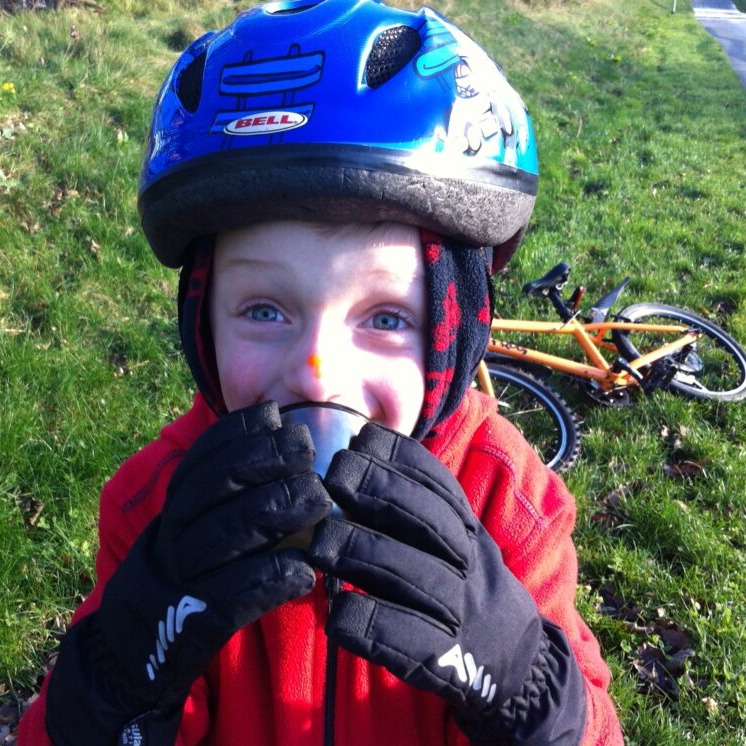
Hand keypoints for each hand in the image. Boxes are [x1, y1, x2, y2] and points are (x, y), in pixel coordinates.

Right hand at [46, 401, 331, 744]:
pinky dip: (274, 577)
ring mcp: (184, 573)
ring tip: (319, 502)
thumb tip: (284, 432)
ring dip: (278, 511)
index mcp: (178, 502)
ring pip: (230, 531)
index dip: (242, 432)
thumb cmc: (194, 563)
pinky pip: (235, 593)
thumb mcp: (202, 516)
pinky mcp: (197, 618)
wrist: (141, 639)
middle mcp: (175, 530)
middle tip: (307, 452)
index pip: (205, 455)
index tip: (279, 417)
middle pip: (219, 484)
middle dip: (266, 460)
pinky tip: (305, 571)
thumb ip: (233, 483)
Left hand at [308, 424, 584, 744]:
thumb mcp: (458, 542)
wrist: (518, 663)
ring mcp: (462, 612)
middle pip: (430, 520)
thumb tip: (363, 457)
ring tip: (320, 542)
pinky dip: (372, 624)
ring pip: (417, 574)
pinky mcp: (447, 661)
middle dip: (381, 490)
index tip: (361, 440)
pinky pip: (410, 640)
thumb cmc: (466, 588)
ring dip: (365, 552)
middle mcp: (471, 564)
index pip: (441, 485)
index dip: (402, 459)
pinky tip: (336, 612)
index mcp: (469, 532)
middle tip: (333, 476)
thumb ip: (421, 509)